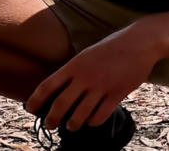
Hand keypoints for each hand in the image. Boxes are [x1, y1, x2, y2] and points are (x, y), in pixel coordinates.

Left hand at [24, 28, 159, 131]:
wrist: (138, 43)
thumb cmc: (110, 48)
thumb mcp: (85, 55)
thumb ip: (73, 71)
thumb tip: (58, 88)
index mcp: (74, 65)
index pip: (48, 85)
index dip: (36, 99)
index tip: (30, 109)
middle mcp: (85, 77)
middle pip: (61, 103)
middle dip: (52, 118)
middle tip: (49, 125)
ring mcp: (101, 86)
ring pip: (80, 113)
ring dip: (73, 124)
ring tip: (70, 126)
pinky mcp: (117, 94)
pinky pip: (101, 114)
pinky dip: (93, 121)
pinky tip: (91, 121)